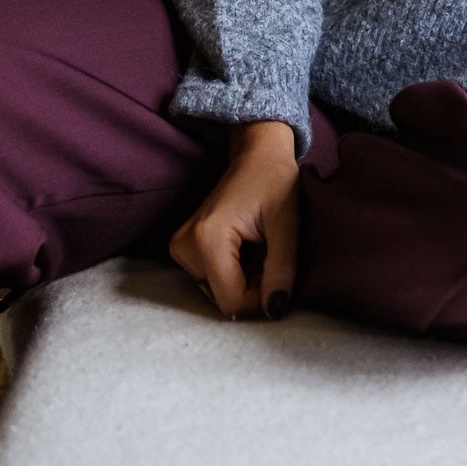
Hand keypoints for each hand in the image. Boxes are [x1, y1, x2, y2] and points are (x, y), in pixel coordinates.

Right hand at [169, 120, 299, 319]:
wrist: (258, 154)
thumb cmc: (276, 182)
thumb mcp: (288, 226)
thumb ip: (282, 271)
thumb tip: (274, 311)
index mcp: (207, 239)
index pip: (231, 302)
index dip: (261, 302)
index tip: (281, 280)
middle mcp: (184, 246)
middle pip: (223, 299)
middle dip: (253, 290)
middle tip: (271, 257)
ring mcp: (179, 247)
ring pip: (218, 292)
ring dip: (244, 281)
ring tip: (259, 250)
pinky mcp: (182, 248)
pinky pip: (212, 280)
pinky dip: (234, 273)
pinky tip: (247, 250)